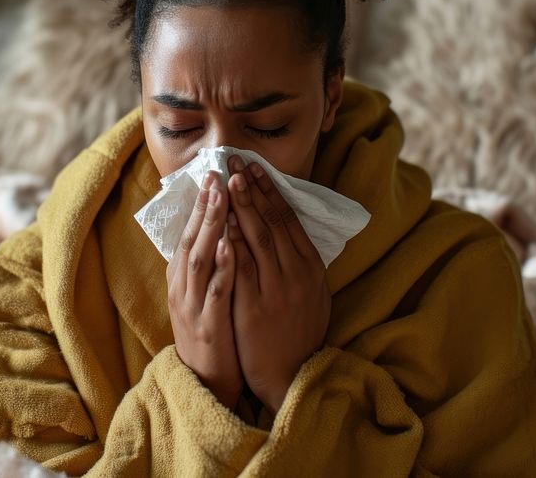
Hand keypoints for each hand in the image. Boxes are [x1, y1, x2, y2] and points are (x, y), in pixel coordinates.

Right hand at [166, 171, 242, 409]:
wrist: (206, 380)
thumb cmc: (210, 330)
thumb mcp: (201, 293)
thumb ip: (204, 262)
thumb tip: (212, 227)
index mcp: (182, 276)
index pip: (190, 231)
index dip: (201, 203)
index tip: (213, 173)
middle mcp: (183, 286)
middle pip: (192, 238)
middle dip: (205, 206)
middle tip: (217, 174)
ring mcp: (193, 304)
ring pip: (199, 259)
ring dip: (211, 227)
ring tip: (222, 199)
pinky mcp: (207, 324)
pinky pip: (215, 291)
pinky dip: (221, 267)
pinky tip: (229, 246)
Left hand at [226, 155, 330, 414]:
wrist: (291, 373)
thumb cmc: (298, 332)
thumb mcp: (312, 295)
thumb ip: (302, 264)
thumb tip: (289, 231)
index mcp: (310, 268)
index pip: (288, 220)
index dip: (271, 192)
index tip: (254, 169)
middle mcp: (296, 274)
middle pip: (272, 222)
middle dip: (252, 189)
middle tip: (235, 162)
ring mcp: (276, 289)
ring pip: (258, 239)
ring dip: (242, 207)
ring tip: (227, 181)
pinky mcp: (254, 306)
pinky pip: (242, 268)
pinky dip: (232, 243)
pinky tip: (222, 223)